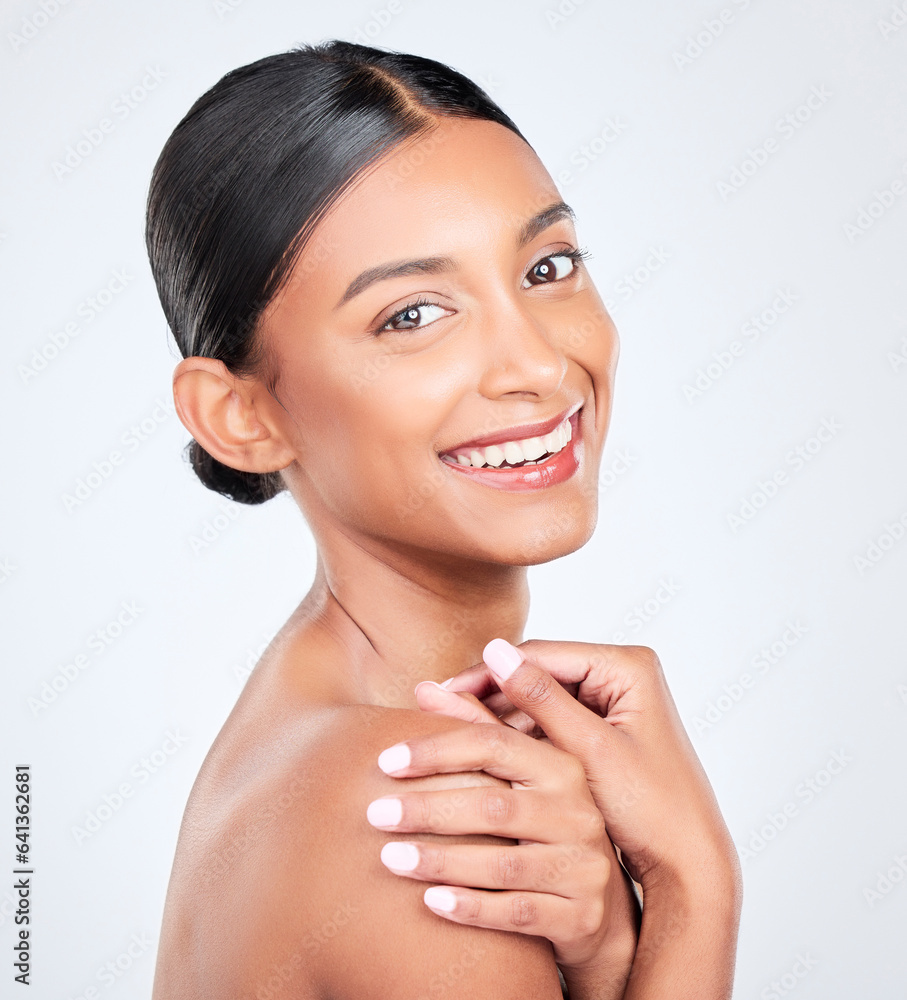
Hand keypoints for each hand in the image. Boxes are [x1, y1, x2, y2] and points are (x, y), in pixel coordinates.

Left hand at [366, 716, 635, 973]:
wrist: (604, 907)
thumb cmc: (548, 825)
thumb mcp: (524, 774)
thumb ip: (478, 728)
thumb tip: (424, 689)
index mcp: (561, 767)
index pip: (495, 745)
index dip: (438, 749)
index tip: (386, 761)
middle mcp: (578, 813)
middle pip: (494, 806)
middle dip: (429, 808)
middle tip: (376, 813)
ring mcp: (582, 867)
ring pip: (502, 864)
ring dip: (441, 860)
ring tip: (390, 857)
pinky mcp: (579, 916)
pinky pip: (517, 913)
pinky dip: (471, 908)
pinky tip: (431, 901)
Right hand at [418, 638, 739, 889]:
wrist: (688, 864)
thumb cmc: (654, 809)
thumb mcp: (591, 752)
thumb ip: (543, 701)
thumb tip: (493, 650)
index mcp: (628, 667)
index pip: (541, 655)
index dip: (488, 672)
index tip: (443, 691)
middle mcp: (621, 676)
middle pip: (539, 673)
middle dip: (490, 694)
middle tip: (437, 712)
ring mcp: (613, 702)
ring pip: (540, 699)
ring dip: (501, 716)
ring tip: (451, 733)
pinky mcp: (604, 729)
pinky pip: (551, 722)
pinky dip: (521, 735)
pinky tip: (485, 750)